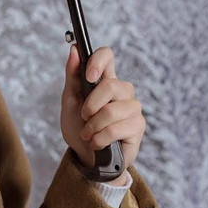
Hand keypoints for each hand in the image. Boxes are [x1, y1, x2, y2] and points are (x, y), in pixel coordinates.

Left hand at [61, 43, 144, 184]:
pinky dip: (99, 138)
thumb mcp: (70, 102)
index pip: (107, 56)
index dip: (98, 61)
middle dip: (89, 106)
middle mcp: (122, 91)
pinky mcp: (138, 126)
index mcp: (105, 80)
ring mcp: (132, 108)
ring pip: (111, 110)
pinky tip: (97, 143)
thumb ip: (73, 77)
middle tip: (83, 117)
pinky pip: (115, 129)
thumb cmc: (78, 128)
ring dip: (92, 127)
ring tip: (88, 134)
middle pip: (110, 85)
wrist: (85, 157)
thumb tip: (73, 50)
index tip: (88, 76)